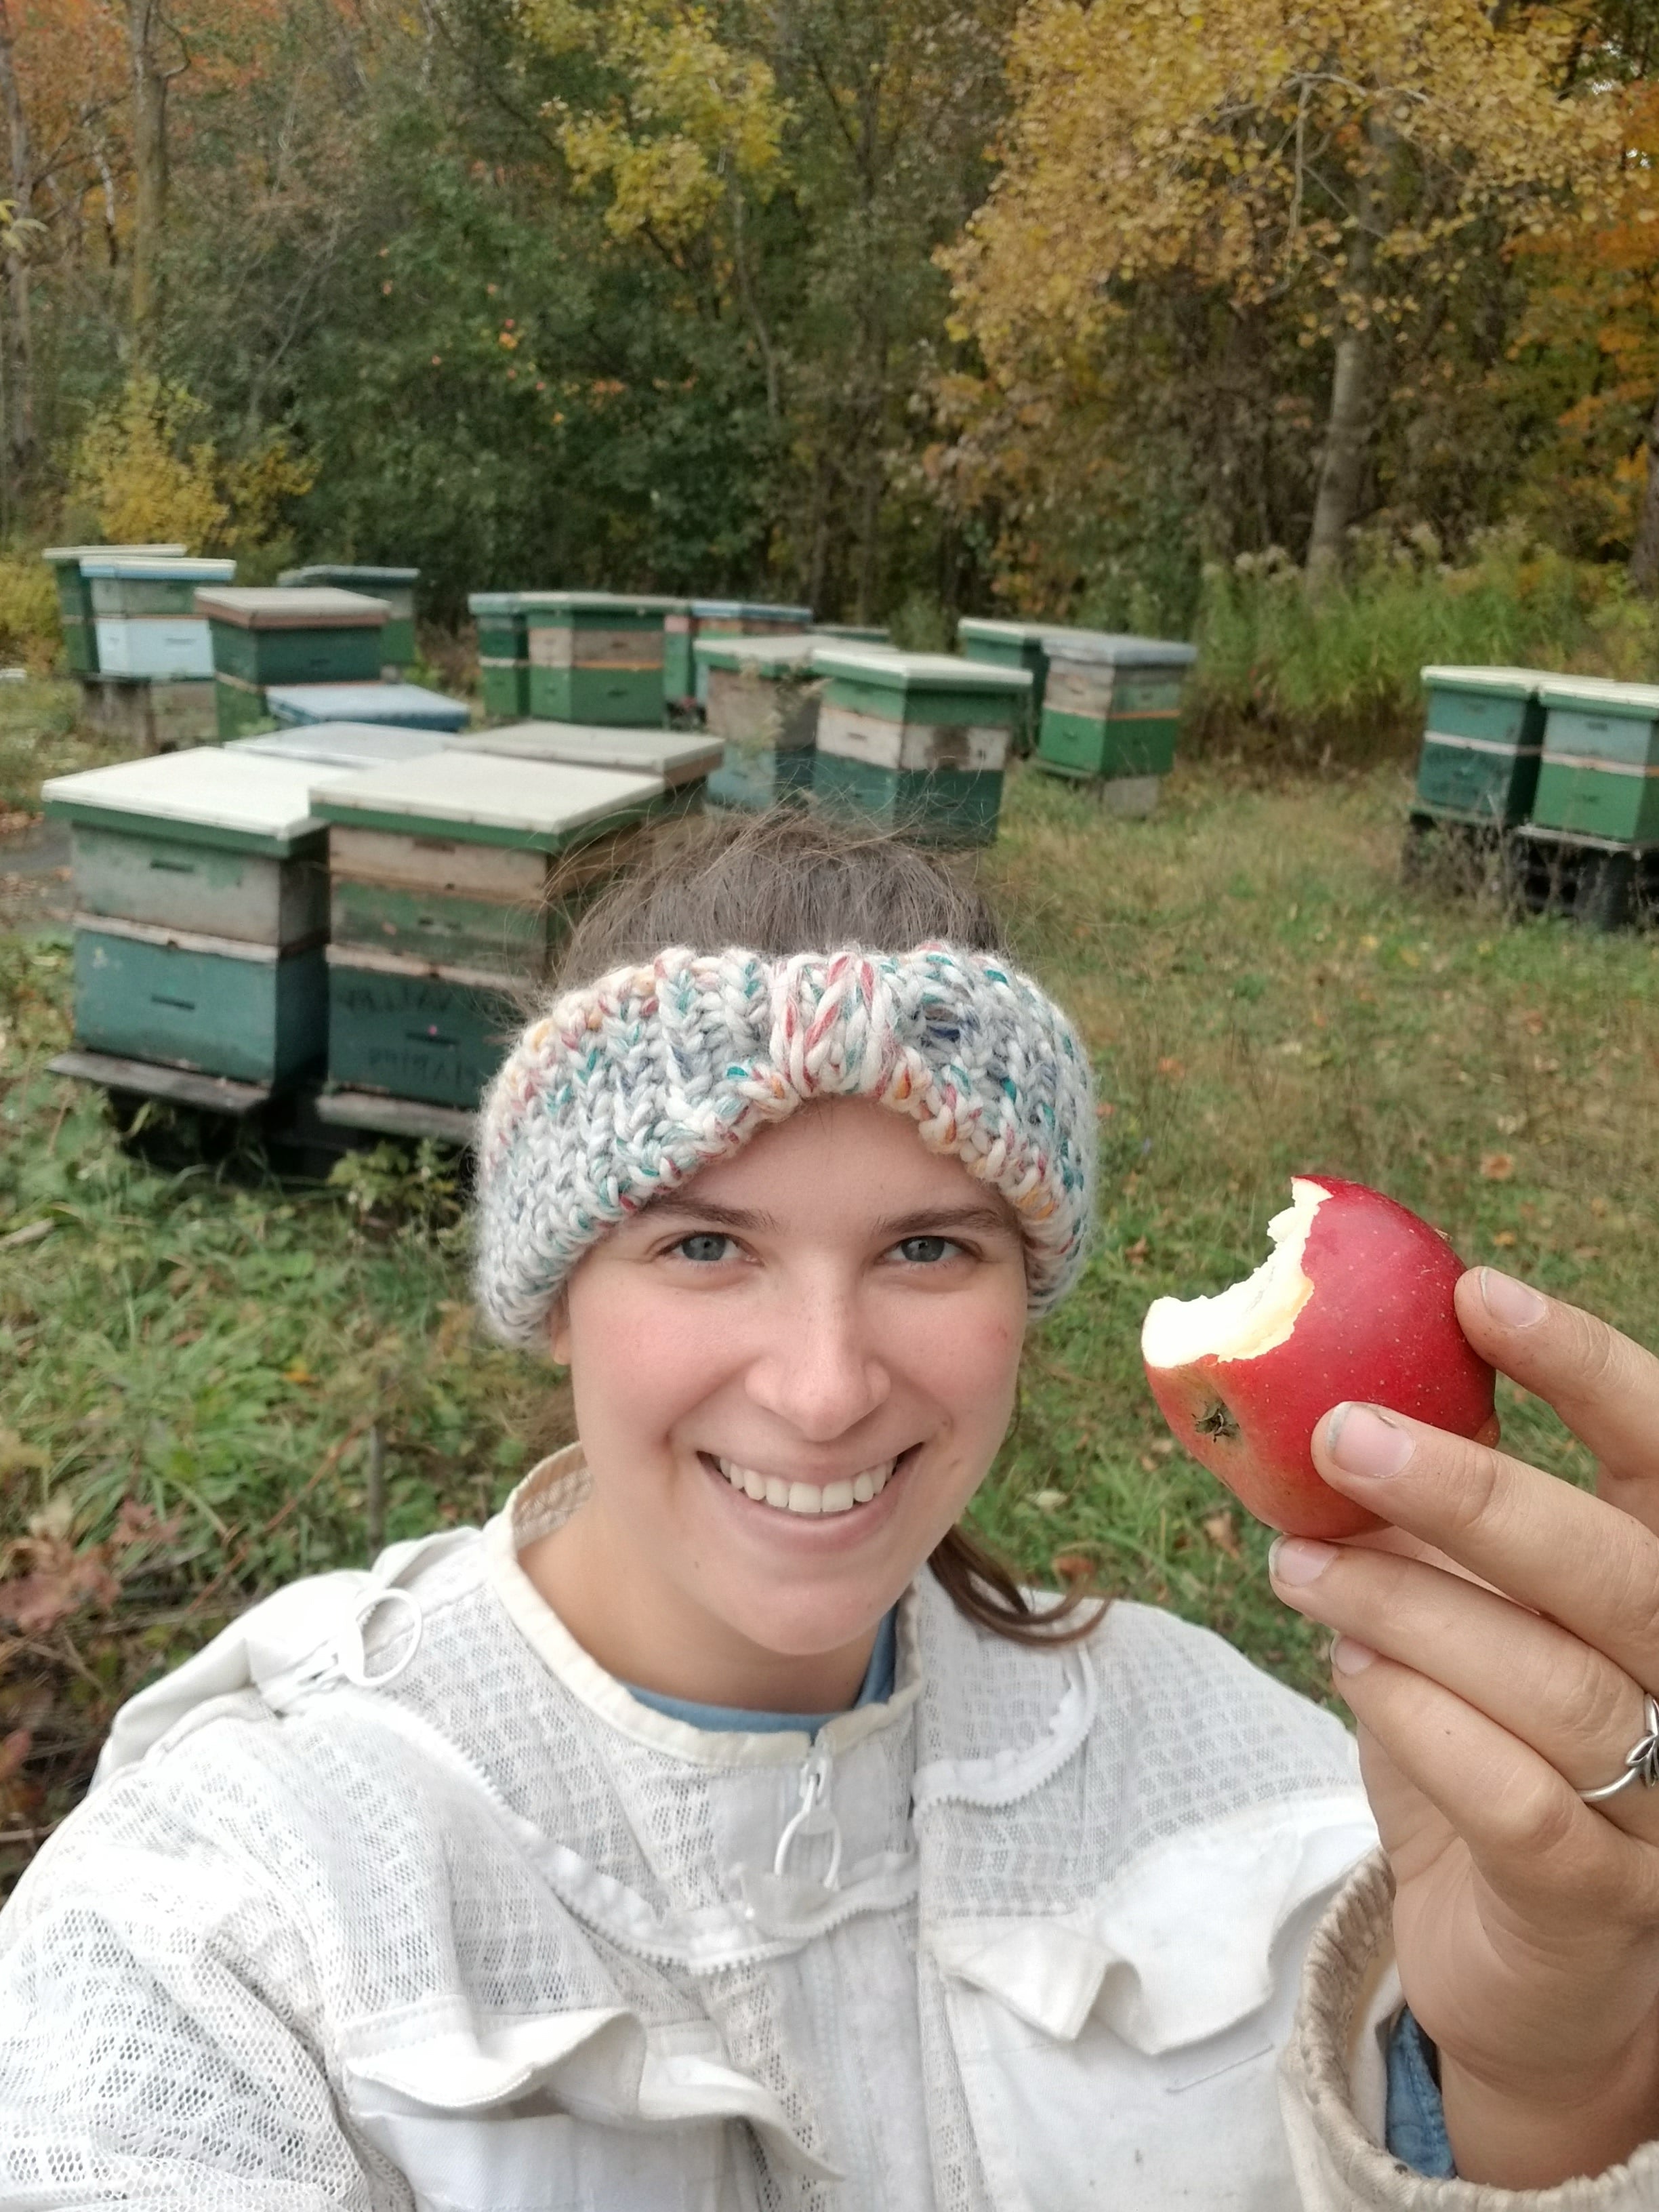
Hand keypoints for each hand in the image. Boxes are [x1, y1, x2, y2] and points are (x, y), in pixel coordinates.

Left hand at [1268, 1268, 1658, 2188]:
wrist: (1532, 1976)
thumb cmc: (1496, 1758)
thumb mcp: (1471, 1621)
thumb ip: (1435, 1528)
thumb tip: (1327, 1395)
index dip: (1587, 1368)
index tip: (1475, 1294)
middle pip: (1617, 1571)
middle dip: (1475, 1491)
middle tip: (1342, 1433)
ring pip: (1557, 1685)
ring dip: (1410, 1606)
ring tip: (1297, 1564)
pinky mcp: (1600, 1906)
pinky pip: (1521, 1802)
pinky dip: (1424, 1725)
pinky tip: (1351, 1670)